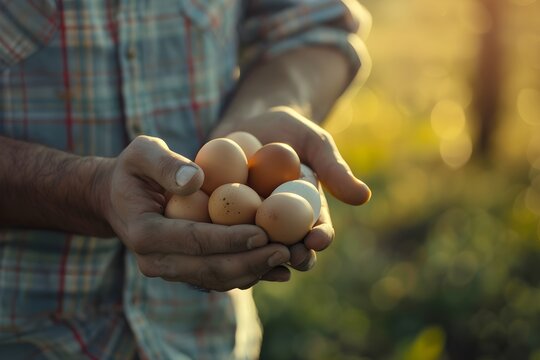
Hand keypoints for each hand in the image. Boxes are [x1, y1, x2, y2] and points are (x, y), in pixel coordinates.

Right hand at [99, 135, 290, 290]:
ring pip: (217, 279)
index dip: (229, 238)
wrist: (118, 197)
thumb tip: (196, 180)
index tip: (263, 232)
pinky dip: (249, 274)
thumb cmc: (133, 170)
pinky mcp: (183, 271)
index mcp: (144, 232)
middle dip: (251, 261)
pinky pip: (218, 278)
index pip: (193, 239)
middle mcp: (155, 261)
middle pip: (210, 268)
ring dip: (255, 271)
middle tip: (286, 250)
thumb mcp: (141, 153)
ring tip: (288, 259)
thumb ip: (165, 164)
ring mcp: (169, 270)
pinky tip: (277, 268)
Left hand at [212, 107, 370, 270]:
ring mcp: (249, 224)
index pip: (318, 231)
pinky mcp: (218, 217)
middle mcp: (279, 226)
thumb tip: (363, 196)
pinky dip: (219, 239)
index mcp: (306, 214)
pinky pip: (220, 233)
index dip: (320, 238)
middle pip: (287, 250)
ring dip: (254, 256)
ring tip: (253, 256)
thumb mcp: (315, 143)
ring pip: (252, 250)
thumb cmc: (290, 131)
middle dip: (289, 256)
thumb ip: (334, 169)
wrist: (252, 121)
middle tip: (288, 254)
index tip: (318, 238)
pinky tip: (217, 241)